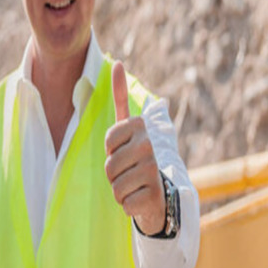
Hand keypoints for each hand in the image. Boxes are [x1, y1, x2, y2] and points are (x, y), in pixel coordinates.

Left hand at [105, 61, 165, 235]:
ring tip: (134, 185)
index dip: (111, 150)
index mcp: (140, 128)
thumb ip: (120, 98)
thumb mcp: (127, 129)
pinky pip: (124, 202)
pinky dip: (128, 205)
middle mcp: (149, 146)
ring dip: (120, 190)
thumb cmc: (135, 159)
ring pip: (115, 185)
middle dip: (113, 174)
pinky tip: (140, 199)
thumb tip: (117, 61)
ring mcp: (152, 171)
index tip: (123, 150)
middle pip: (109, 165)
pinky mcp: (153, 195)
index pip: (108, 141)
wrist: (158, 193)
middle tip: (128, 172)